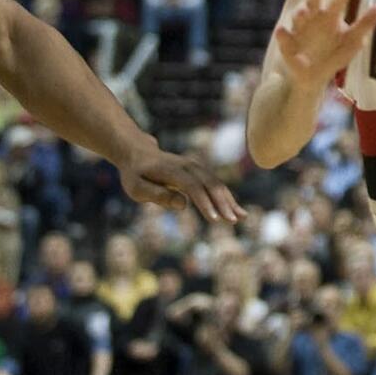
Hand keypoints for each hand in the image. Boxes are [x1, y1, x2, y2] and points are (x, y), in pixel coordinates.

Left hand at [118, 143, 244, 221]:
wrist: (138, 153)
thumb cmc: (135, 174)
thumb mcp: (136, 187)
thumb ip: (158, 195)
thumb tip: (183, 204)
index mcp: (171, 170)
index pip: (192, 186)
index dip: (204, 202)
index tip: (214, 219)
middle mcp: (187, 165)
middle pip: (209, 183)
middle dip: (223, 202)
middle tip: (232, 221)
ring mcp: (195, 166)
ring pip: (216, 183)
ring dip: (229, 200)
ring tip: (240, 217)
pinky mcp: (199, 171)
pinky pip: (215, 184)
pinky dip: (226, 197)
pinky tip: (236, 210)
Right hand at [273, 0, 375, 86]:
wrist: (315, 76)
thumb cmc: (335, 52)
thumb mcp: (352, 41)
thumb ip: (364, 24)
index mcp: (329, 17)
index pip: (336, 4)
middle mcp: (313, 19)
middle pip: (313, 3)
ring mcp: (298, 31)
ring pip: (298, 18)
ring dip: (299, 14)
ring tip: (303, 12)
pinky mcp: (287, 44)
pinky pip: (283, 38)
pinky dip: (282, 35)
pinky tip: (282, 31)